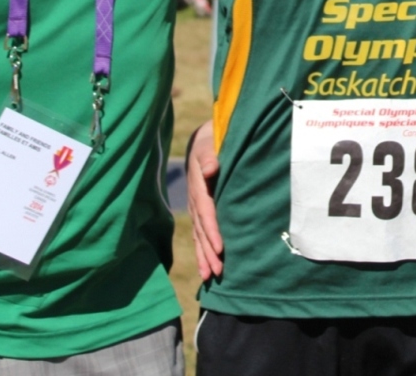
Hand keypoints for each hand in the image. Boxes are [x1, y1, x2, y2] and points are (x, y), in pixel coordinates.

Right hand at [186, 120, 223, 279]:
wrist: (204, 139)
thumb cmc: (212, 140)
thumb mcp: (210, 144)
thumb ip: (210, 156)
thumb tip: (209, 169)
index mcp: (199, 185)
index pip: (206, 212)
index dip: (213, 231)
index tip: (219, 249)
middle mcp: (195, 199)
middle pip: (201, 229)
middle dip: (208, 251)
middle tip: (216, 271)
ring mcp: (195, 206)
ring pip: (199, 235)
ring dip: (204, 255)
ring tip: (209, 276)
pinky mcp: (199, 210)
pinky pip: (199, 233)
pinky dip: (202, 250)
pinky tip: (206, 267)